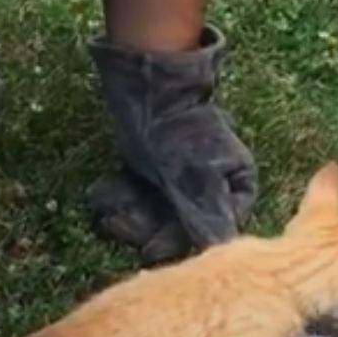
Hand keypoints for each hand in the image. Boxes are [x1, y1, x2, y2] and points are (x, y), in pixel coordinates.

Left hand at [85, 25, 257, 264]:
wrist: (148, 86)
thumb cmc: (180, 130)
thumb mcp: (196, 174)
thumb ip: (206, 214)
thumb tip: (218, 250)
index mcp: (235, 186)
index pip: (213, 232)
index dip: (180, 243)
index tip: (149, 249)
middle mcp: (211, 187)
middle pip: (178, 226)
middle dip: (143, 226)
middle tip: (116, 222)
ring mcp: (179, 180)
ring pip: (154, 214)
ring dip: (126, 214)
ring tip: (106, 204)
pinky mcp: (152, 172)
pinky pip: (137, 197)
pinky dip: (119, 197)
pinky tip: (102, 192)